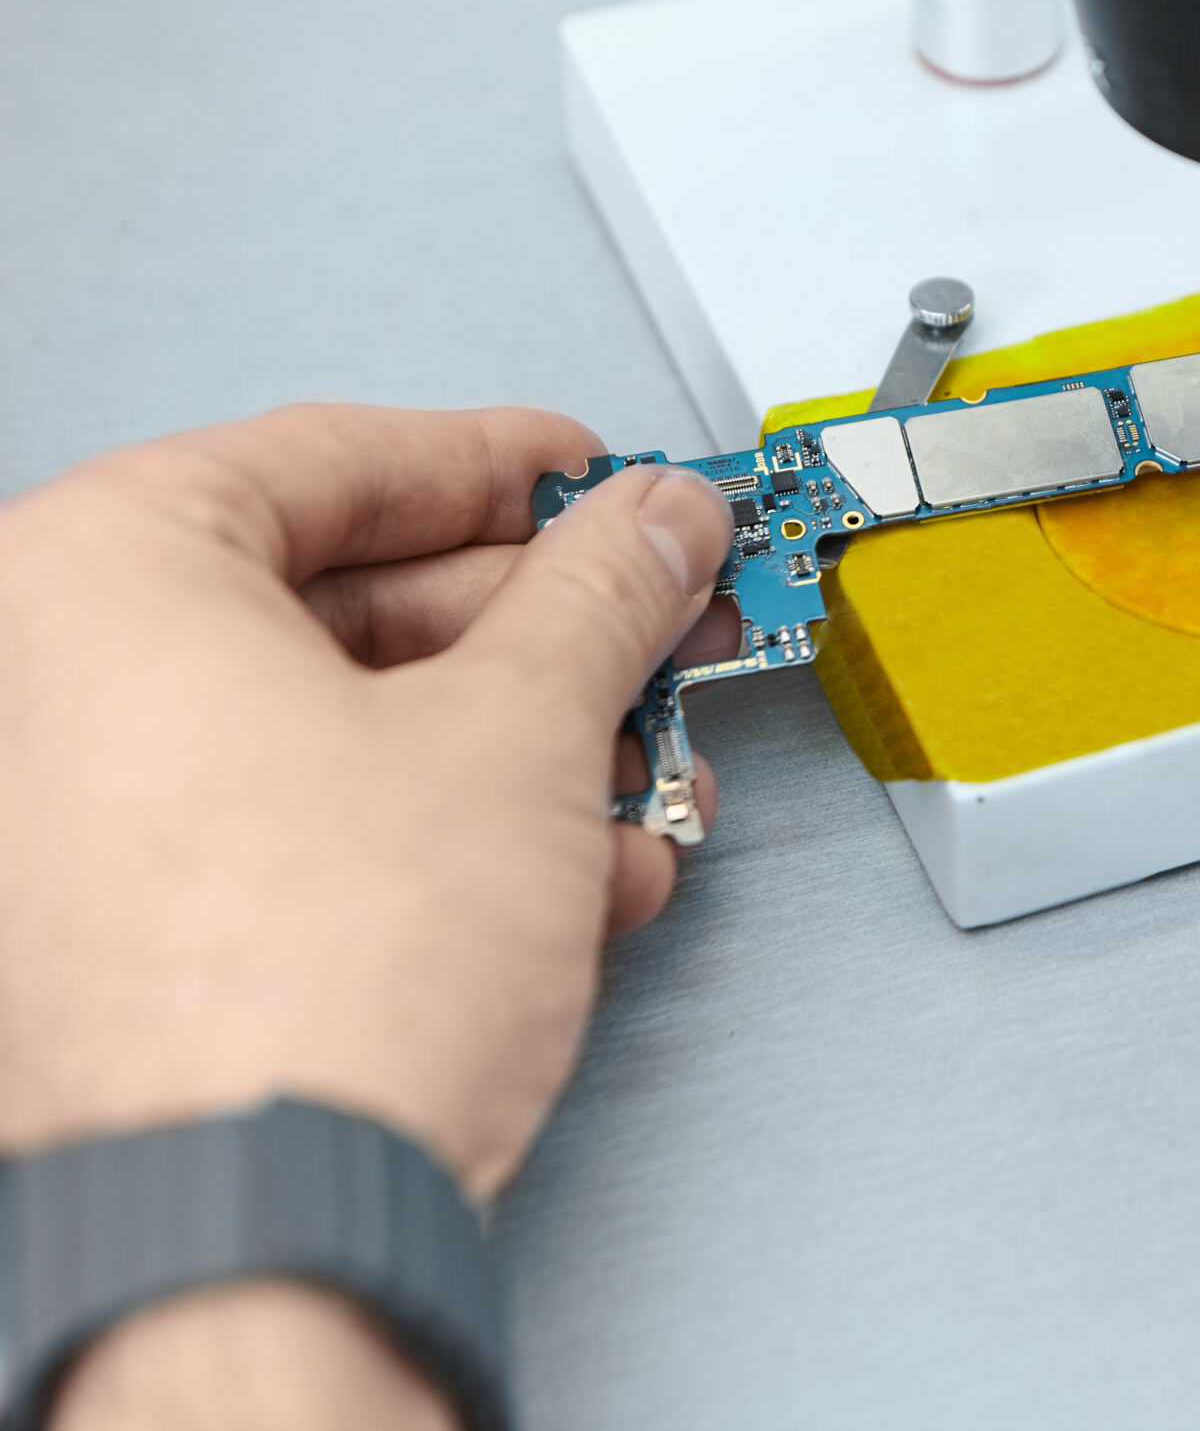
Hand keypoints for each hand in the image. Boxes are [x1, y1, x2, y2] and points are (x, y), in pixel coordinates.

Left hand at [0, 404, 736, 1428]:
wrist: (265, 1233)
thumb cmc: (317, 989)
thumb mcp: (522, 729)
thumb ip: (599, 594)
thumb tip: (647, 530)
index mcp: (94, 579)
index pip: (334, 457)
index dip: (504, 465)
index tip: (595, 477)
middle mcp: (43, 691)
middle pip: (338, 601)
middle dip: (532, 632)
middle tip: (645, 625)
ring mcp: (67, 827)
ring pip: (332, 728)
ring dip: (514, 747)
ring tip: (635, 772)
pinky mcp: (119, 942)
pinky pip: (297, 831)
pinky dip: (441, 836)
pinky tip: (568, 875)